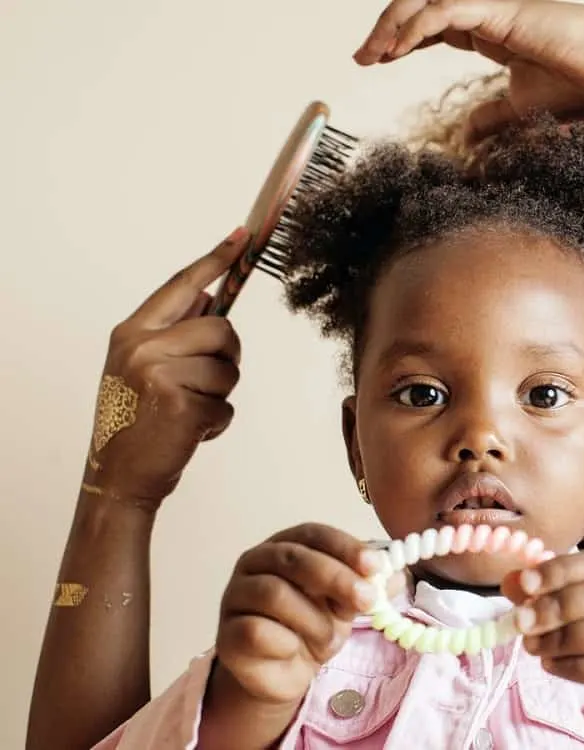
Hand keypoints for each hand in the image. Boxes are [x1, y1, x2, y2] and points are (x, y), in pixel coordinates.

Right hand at [86, 228, 248, 507]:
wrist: (117, 477)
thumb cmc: (133, 421)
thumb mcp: (139, 367)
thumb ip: (171, 332)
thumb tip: (209, 297)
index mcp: (132, 332)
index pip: (181, 285)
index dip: (215, 259)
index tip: (242, 237)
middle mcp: (142, 346)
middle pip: (222, 329)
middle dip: (227, 357)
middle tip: (204, 384)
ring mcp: (160, 374)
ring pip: (229, 370)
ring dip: (220, 396)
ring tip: (187, 411)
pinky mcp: (181, 405)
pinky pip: (227, 406)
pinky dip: (217, 424)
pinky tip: (189, 433)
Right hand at [213, 525, 382, 706]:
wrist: (284, 672)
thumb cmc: (313, 625)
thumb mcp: (347, 603)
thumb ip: (367, 585)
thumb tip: (397, 575)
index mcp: (286, 544)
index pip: (314, 534)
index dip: (345, 546)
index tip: (376, 565)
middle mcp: (255, 562)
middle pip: (294, 558)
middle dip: (337, 578)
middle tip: (368, 599)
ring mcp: (236, 596)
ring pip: (275, 594)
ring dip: (313, 618)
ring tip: (329, 638)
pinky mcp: (226, 634)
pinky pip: (257, 631)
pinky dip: (286, 642)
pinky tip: (294, 649)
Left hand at [354, 0, 583, 138]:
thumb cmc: (580, 86)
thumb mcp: (522, 106)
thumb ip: (492, 116)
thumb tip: (467, 135)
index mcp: (493, 26)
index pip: (436, 21)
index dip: (405, 38)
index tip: (380, 61)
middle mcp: (488, 8)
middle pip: (424, 6)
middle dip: (388, 28)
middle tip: (364, 57)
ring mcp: (493, 3)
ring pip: (426, 0)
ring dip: (393, 25)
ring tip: (371, 54)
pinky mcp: (499, 8)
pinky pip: (443, 10)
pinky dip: (414, 28)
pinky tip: (395, 51)